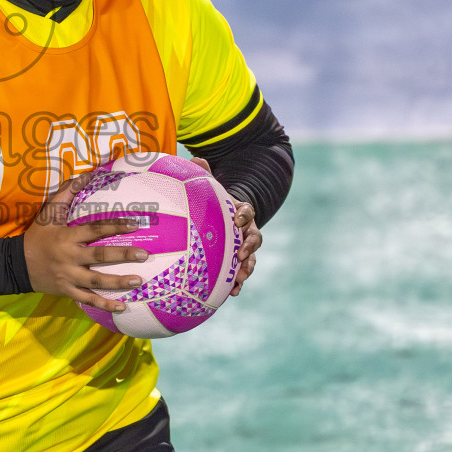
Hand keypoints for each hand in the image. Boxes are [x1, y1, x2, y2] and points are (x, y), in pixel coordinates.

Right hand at [24, 172, 147, 312]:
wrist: (16, 264)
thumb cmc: (37, 236)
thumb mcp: (49, 213)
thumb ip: (67, 193)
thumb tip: (86, 175)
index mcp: (67, 237)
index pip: (94, 230)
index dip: (115, 226)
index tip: (135, 224)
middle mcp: (69, 258)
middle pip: (99, 257)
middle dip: (123, 255)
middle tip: (144, 254)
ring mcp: (69, 277)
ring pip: (97, 281)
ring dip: (119, 282)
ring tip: (139, 281)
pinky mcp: (68, 291)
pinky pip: (88, 300)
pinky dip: (105, 305)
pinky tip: (122, 307)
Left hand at [187, 157, 261, 296]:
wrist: (224, 219)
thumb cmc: (215, 203)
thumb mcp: (211, 189)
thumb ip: (205, 175)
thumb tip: (196, 158)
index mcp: (242, 211)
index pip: (248, 211)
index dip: (245, 215)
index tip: (238, 219)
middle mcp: (247, 230)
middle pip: (254, 238)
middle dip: (249, 247)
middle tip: (242, 255)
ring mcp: (244, 247)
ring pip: (251, 258)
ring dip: (247, 268)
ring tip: (241, 279)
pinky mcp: (238, 262)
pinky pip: (241, 273)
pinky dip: (238, 283)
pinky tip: (233, 293)